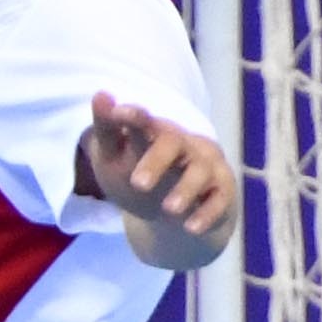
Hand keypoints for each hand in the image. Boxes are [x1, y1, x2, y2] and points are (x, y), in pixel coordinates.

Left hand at [84, 93, 236, 263]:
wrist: (175, 204)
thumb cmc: (142, 170)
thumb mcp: (117, 154)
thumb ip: (108, 128)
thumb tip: (100, 94)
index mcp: (153, 135)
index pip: (144, 123)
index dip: (134, 117)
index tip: (119, 114)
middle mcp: (182, 147)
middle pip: (173, 145)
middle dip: (156, 162)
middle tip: (138, 184)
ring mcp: (204, 169)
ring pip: (200, 173)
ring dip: (186, 190)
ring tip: (169, 209)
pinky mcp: (220, 193)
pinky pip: (219, 201)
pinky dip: (207, 214)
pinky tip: (191, 227)